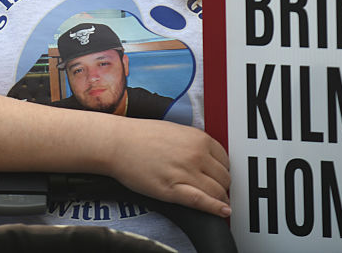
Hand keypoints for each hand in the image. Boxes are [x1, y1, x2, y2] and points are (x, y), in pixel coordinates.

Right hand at [108, 119, 230, 217]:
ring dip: (221, 199)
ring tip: (219, 203)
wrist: (116, 143)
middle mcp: (195, 154)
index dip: (224, 171)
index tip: (220, 177)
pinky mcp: (173, 190)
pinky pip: (202, 202)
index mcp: (198, 138)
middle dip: (223, 186)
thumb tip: (208, 158)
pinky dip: (216, 209)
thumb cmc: (139, 136)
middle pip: (224, 177)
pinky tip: (223, 211)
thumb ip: (194, 143)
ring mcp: (185, 172)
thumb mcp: (175, 131)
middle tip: (218, 191)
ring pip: (217, 191)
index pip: (225, 160)